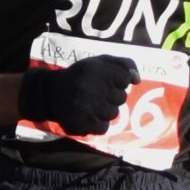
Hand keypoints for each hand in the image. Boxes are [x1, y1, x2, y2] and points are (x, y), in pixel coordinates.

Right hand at [19, 53, 137, 136]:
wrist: (52, 92)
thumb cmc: (82, 76)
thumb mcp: (100, 62)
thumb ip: (123, 64)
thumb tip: (137, 79)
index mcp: (96, 68)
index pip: (125, 78)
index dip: (119, 81)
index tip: (108, 80)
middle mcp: (91, 86)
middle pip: (121, 97)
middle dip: (112, 96)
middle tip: (96, 92)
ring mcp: (87, 106)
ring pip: (114, 113)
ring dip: (105, 110)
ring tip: (91, 104)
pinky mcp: (83, 122)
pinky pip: (104, 127)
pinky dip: (98, 123)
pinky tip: (89, 115)